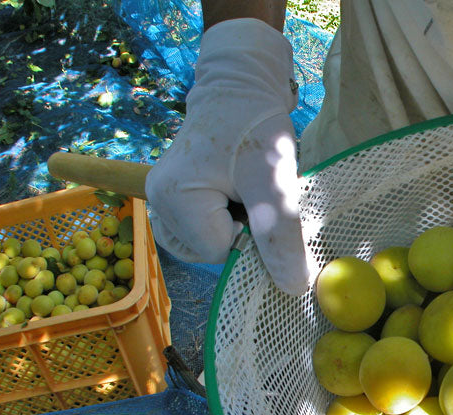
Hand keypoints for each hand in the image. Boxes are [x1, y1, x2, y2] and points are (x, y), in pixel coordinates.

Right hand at [146, 18, 309, 295]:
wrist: (241, 89)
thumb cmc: (256, 127)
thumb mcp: (273, 180)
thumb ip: (280, 235)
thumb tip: (294, 288)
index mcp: (173, 198)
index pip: (221, 253)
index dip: (252, 234)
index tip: (260, 198)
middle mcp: (157, 204)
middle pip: (213, 253)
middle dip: (243, 231)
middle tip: (251, 190)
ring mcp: (162, 204)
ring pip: (211, 247)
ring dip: (236, 228)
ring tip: (242, 190)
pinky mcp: (173, 203)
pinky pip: (205, 234)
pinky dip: (226, 224)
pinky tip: (233, 196)